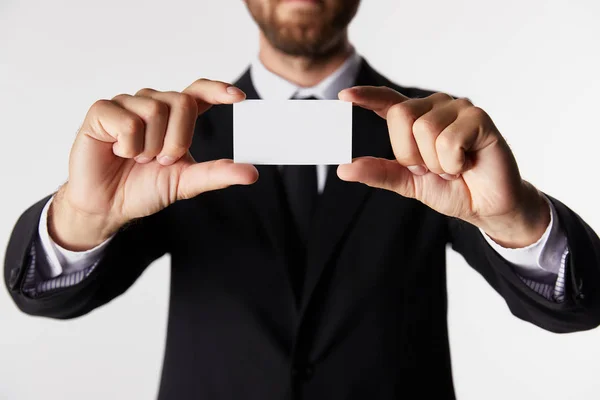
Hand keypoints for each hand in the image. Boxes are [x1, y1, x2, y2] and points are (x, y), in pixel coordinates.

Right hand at [50, 79, 257, 249]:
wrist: (108, 205)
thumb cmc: (145, 188)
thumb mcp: (186, 181)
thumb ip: (217, 174)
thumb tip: (252, 173)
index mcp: (175, 117)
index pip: (198, 92)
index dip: (217, 90)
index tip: (238, 97)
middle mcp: (152, 103)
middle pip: (182, 102)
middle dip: (178, 139)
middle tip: (162, 160)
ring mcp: (127, 104)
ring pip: (155, 110)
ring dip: (150, 146)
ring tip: (137, 158)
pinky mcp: (102, 110)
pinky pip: (127, 121)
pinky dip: (128, 146)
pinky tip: (118, 153)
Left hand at [337, 86, 548, 247]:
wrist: (486, 205)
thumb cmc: (451, 189)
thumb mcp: (408, 183)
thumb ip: (379, 173)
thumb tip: (343, 169)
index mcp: (416, 119)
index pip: (387, 101)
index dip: (366, 96)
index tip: (344, 96)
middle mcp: (436, 106)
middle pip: (401, 116)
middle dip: (411, 153)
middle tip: (433, 168)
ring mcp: (459, 108)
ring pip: (425, 129)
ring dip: (436, 162)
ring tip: (453, 167)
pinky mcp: (479, 118)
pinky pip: (449, 139)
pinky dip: (453, 162)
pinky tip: (466, 164)